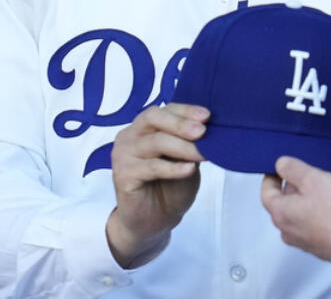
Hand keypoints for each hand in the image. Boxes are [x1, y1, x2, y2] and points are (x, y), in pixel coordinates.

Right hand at [106, 103, 208, 267]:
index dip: (186, 110)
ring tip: (203, 155)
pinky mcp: (123, 175)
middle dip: (180, 123)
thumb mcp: (185, 158)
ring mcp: (123, 154)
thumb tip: (207, 126)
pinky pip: (151, 167)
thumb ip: (190, 141)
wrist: (154, 221)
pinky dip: (173, 167)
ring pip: (155, 141)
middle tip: (202, 131)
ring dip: (183, 147)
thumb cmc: (170, 186)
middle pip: (153, 118)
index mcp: (144, 127)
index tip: (207, 116)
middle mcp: (130, 136)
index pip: (164, 109)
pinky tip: (189, 169)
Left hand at [260, 156, 330, 262]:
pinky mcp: (317, 245)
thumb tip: (281, 164)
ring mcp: (302, 240)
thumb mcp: (313, 178)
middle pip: (282, 203)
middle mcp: (287, 230)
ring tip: (322, 189)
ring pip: (297, 214)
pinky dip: (316, 213)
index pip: (266, 192)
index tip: (278, 168)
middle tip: (305, 175)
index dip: (272, 176)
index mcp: (280, 212)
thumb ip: (293, 168)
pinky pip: (311, 224)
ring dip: (306, 201)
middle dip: (292, 187)